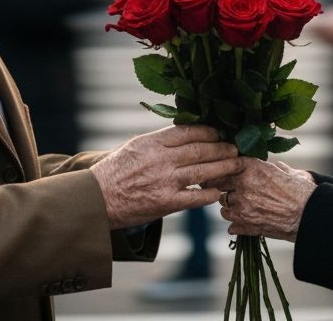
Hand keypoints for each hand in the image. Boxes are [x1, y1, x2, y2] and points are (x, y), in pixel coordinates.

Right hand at [91, 125, 242, 229]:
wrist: (95, 200)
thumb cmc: (113, 172)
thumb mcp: (133, 147)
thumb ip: (158, 142)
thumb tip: (183, 134)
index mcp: (152, 142)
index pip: (188, 131)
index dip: (209, 131)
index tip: (220, 132)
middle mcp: (160, 159)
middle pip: (200, 149)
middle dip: (222, 147)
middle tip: (236, 147)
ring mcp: (164, 181)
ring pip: (203, 171)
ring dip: (224, 167)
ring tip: (237, 164)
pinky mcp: (165, 203)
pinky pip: (195, 197)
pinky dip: (210, 194)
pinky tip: (219, 192)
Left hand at [218, 159, 315, 241]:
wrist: (310, 215)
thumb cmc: (302, 191)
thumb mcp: (289, 172)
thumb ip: (276, 168)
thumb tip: (276, 166)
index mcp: (252, 169)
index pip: (227, 164)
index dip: (226, 168)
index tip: (226, 171)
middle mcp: (243, 186)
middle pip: (220, 185)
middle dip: (225, 187)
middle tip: (230, 189)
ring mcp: (243, 208)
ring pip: (224, 207)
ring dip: (230, 207)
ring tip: (241, 207)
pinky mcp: (247, 226)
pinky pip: (231, 226)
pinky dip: (236, 225)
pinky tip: (244, 222)